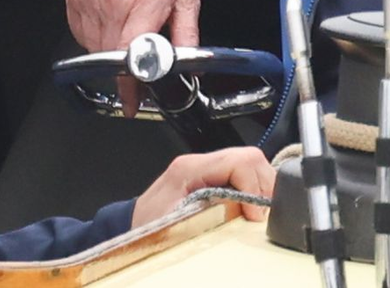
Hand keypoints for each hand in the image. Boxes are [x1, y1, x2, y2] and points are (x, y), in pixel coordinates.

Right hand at [66, 0, 200, 115]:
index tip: (132, 99)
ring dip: (110, 45)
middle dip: (125, 61)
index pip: (131, 54)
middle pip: (110, 53)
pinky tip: (112, 12)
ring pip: (93, 44)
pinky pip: (80, 29)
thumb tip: (189, 67)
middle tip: (140, 47)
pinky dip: (95, 30)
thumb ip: (187, 35)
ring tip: (129, 17)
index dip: (131, 82)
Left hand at [130, 147, 275, 227]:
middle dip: (263, 186)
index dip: (254, 187)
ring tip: (260, 214)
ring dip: (261, 187)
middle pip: (250, 157)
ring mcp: (206, 166)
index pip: (239, 161)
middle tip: (264, 215)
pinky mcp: (211, 175)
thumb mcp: (178, 226)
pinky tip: (251, 208)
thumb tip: (246, 213)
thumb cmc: (144, 231)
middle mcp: (200, 161)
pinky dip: (253, 189)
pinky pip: (243, 173)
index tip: (256, 215)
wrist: (125, 231)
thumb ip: (213, 214)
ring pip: (250, 163)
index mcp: (190, 168)